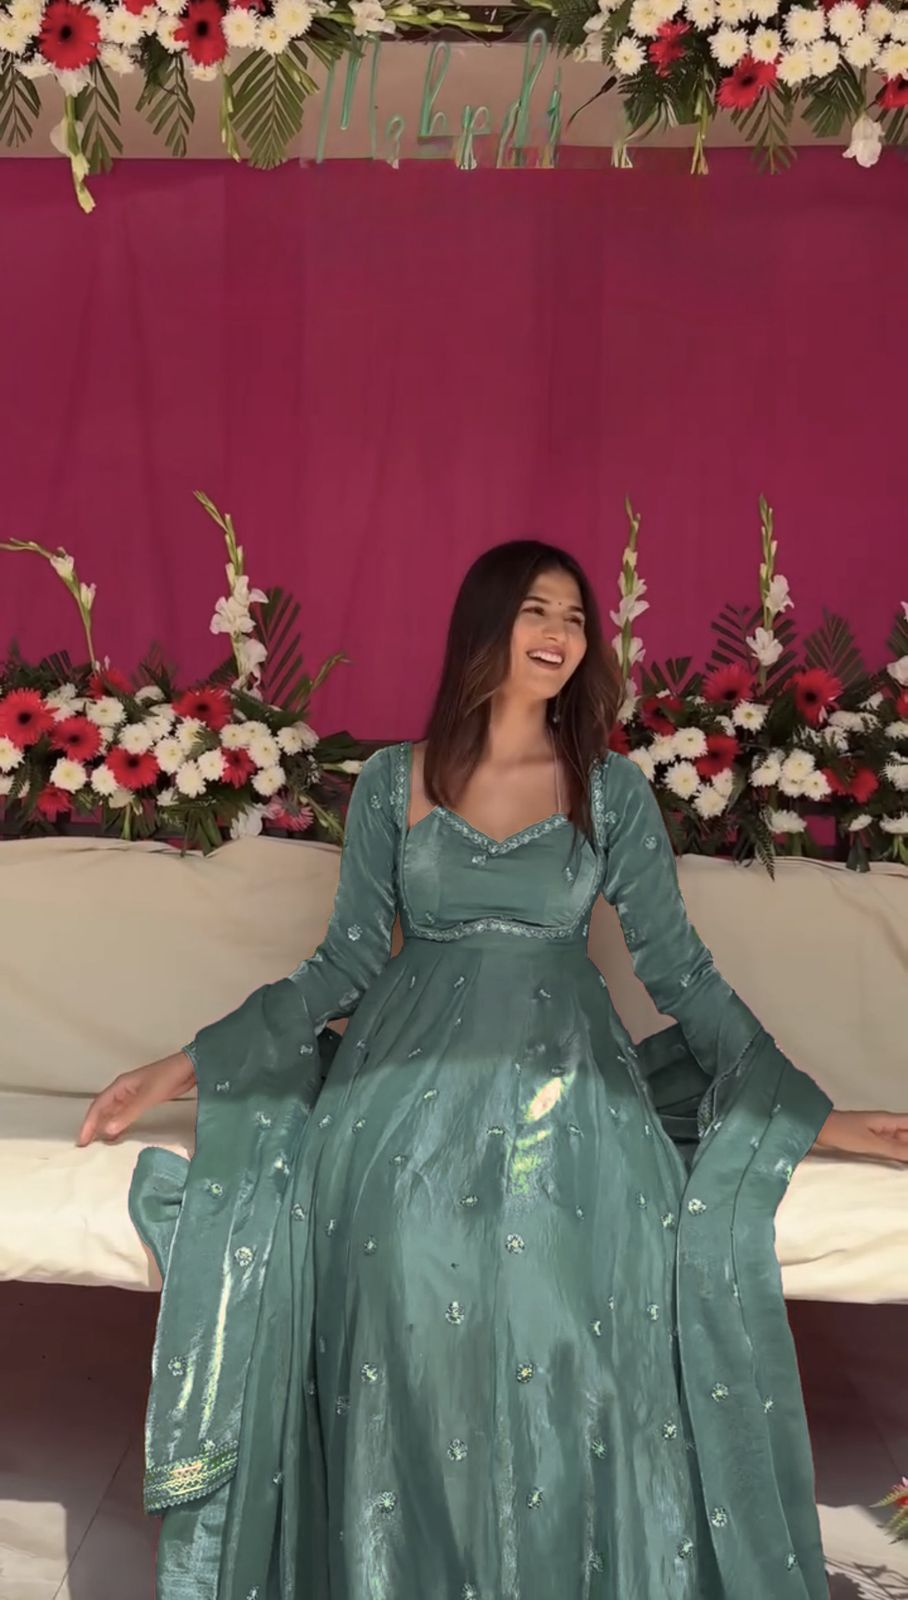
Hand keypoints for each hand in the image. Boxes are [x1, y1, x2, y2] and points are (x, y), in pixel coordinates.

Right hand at [77, 1052, 194, 1147]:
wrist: (189, 1068)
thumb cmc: (168, 1076)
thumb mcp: (146, 1097)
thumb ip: (127, 1114)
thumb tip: (107, 1130)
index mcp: (120, 1086)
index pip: (98, 1106)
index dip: (88, 1123)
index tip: (82, 1140)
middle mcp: (123, 1090)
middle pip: (102, 1109)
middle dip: (93, 1126)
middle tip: (85, 1144)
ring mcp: (133, 1095)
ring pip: (113, 1112)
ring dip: (104, 1126)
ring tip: (98, 1143)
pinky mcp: (143, 1100)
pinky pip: (124, 1114)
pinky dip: (118, 1124)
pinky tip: (117, 1135)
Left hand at [813, 1109, 907, 1162]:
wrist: (816, 1129)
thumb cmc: (842, 1132)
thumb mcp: (870, 1143)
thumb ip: (895, 1149)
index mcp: (888, 1121)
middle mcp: (885, 1125)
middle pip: (907, 1133)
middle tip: (905, 1160)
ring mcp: (877, 1133)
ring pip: (900, 1141)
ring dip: (904, 1150)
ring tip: (903, 1163)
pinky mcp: (868, 1141)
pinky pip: (889, 1147)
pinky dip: (897, 1154)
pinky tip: (899, 1163)